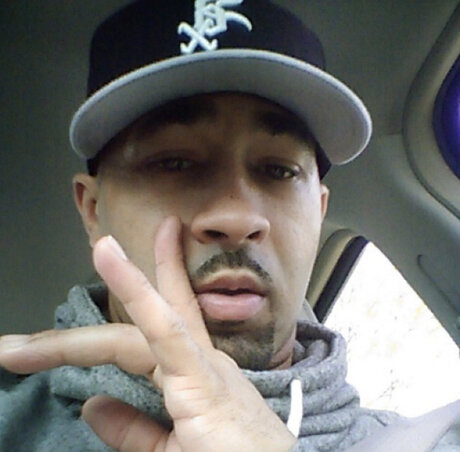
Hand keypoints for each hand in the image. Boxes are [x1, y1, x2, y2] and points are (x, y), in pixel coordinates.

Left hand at [0, 216, 295, 451]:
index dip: (138, 290)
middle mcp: (199, 359)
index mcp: (193, 372)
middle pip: (143, 321)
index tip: (115, 261)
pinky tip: (112, 259)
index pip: (156, 323)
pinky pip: (165, 331)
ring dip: (113, 293)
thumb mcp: (172, 448)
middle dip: (110, 297)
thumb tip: (92, 405)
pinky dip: (138, 294)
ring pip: (144, 325)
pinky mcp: (202, 379)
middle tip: (89, 263)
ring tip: (102, 248)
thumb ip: (133, 428)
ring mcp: (201, 366)